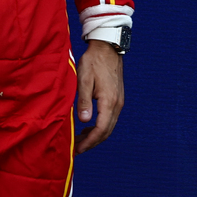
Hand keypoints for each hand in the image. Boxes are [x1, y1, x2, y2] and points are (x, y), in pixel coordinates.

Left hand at [75, 39, 123, 154]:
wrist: (107, 48)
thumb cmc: (93, 61)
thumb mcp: (84, 79)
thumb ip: (84, 101)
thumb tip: (84, 121)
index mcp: (109, 102)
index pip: (101, 129)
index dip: (90, 141)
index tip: (78, 148)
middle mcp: (117, 104)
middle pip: (107, 131)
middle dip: (92, 141)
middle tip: (78, 148)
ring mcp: (119, 101)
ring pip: (109, 125)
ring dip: (96, 134)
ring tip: (80, 138)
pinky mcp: (117, 98)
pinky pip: (110, 117)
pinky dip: (100, 125)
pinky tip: (89, 124)